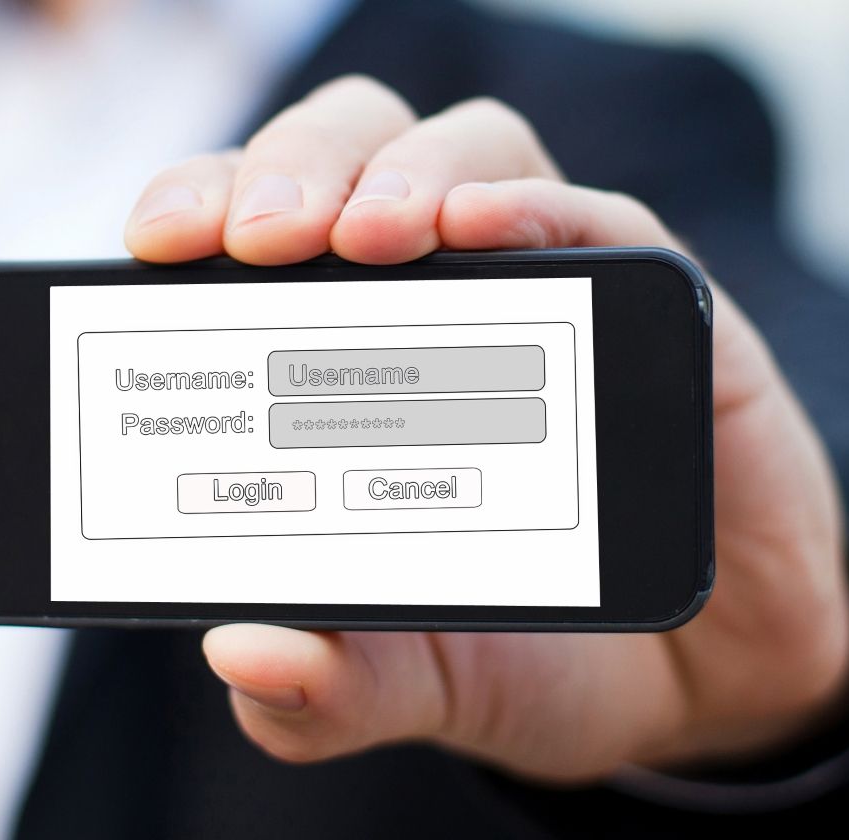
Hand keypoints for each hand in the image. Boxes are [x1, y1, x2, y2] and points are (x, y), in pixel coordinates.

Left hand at [122, 76, 848, 780]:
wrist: (692, 692)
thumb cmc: (522, 651)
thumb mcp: (404, 683)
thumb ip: (318, 688)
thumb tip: (237, 652)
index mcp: (341, 355)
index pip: (254, 226)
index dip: (199, 202)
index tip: (156, 245)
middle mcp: (438, 297)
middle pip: (350, 152)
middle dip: (290, 168)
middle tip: (256, 242)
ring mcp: (550, 294)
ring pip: (469, 151)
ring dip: (404, 173)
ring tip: (362, 238)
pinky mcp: (660, 315)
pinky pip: (604, 221)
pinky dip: (536, 206)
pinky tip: (479, 227)